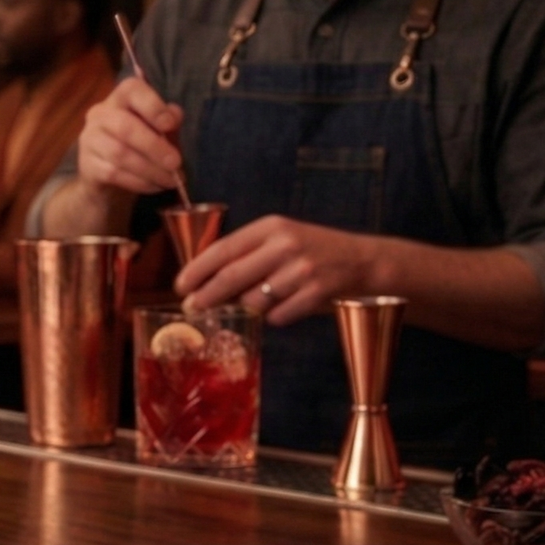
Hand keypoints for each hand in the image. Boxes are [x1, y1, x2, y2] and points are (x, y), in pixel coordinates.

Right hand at [75, 78, 185, 195]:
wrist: (107, 181)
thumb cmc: (139, 148)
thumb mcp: (158, 132)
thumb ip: (167, 122)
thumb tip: (174, 115)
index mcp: (120, 99)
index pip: (131, 90)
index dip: (152, 105)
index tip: (170, 125)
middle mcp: (100, 115)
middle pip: (125, 126)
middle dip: (154, 146)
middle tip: (176, 163)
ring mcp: (89, 140)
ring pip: (120, 153)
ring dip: (150, 169)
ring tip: (171, 180)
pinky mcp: (87, 165)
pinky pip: (114, 173)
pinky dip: (140, 182)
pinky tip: (155, 186)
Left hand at [176, 216, 378, 324]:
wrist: (364, 259)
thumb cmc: (312, 250)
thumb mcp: (280, 239)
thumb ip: (247, 254)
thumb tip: (204, 282)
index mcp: (270, 227)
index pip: (223, 248)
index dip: (197, 269)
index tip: (180, 285)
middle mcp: (285, 244)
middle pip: (232, 276)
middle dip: (206, 296)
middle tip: (191, 308)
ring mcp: (303, 269)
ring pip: (254, 300)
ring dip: (245, 309)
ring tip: (250, 306)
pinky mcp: (318, 291)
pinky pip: (279, 315)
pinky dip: (275, 318)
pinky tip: (283, 309)